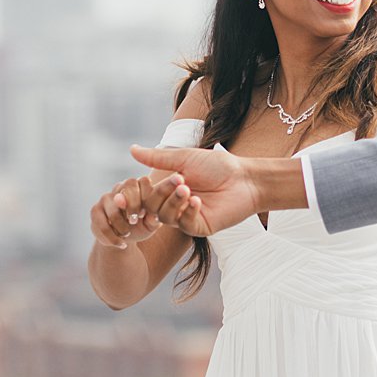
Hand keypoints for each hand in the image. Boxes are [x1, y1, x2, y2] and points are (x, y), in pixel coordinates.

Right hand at [90, 176, 187, 250]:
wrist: (122, 238)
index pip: (144, 181)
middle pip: (128, 186)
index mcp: (138, 187)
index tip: (144, 213)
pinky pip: (103, 224)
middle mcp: (121, 187)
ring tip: (127, 234)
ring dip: (121, 226)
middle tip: (134, 222)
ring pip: (114, 208)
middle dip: (133, 206)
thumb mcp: (150, 225)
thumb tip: (154, 216)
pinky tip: (121, 244)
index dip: (146, 196)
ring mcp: (106, 197)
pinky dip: (113, 237)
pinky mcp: (95, 210)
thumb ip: (154, 220)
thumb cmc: (140, 227)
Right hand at [128, 144, 258, 236]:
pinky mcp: (200, 227)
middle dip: (163, 193)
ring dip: (174, 202)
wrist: (245, 178)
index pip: (148, 195)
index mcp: (169, 190)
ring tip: (188, 189)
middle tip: (180, 180)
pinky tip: (197, 201)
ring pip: (165, 217)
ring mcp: (187, 218)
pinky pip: (184, 224)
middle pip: (153, 208)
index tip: (166, 177)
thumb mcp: (185, 159)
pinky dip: (188, 212)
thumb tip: (131, 149)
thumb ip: (158, 158)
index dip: (150, 189)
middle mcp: (175, 205)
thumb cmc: (218, 166)